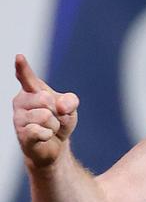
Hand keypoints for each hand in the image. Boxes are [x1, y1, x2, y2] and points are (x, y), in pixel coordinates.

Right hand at [13, 54, 78, 168]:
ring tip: (49, 127)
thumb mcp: (71, 107)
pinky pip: (42, 131)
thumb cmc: (60, 120)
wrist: (55, 144)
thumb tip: (60, 106)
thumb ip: (70, 101)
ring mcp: (19, 118)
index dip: (23, 68)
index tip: (19, 57)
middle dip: (57, 110)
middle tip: (54, 117)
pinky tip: (44, 136)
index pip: (27, 77)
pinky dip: (49, 134)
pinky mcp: (22, 135)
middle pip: (45, 99)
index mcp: (32, 89)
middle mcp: (21, 101)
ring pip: (45, 116)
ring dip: (55, 124)